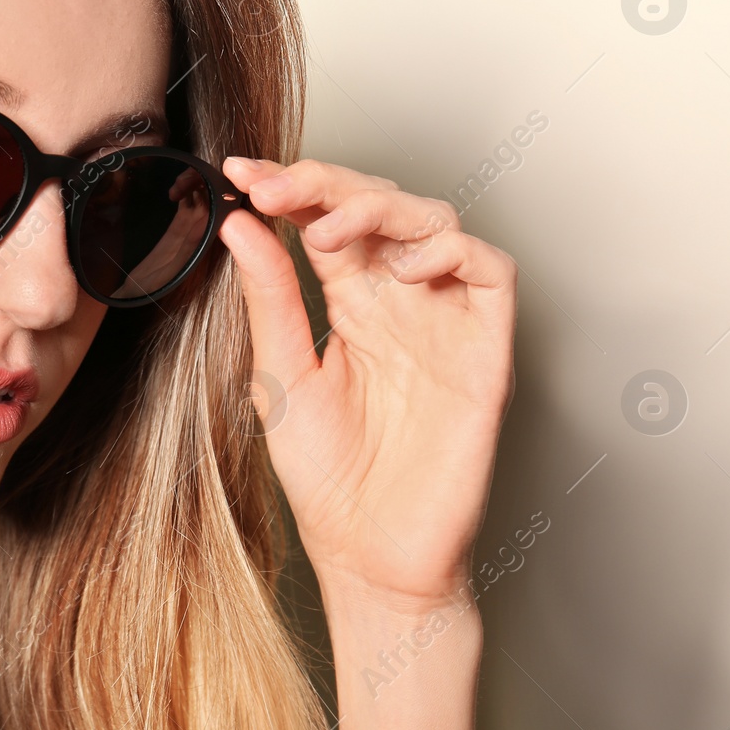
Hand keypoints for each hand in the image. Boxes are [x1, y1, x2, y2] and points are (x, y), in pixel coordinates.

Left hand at [216, 157, 516, 609]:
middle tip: (271, 188)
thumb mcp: (280, 376)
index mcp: (349, 301)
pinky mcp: (484, 349)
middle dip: (325, 181)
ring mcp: (443, 319)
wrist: (370, 555)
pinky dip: (452, 249)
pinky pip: (490, 272)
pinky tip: (403, 263)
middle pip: (379, 203)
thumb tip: (239, 226)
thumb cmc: (330, 475)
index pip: (325, 217)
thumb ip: (269, 300)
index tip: (239, 174)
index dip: (289, 185)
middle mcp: (399, 299)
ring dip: (381, 205)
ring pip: (434, 220)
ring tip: (327, 227)